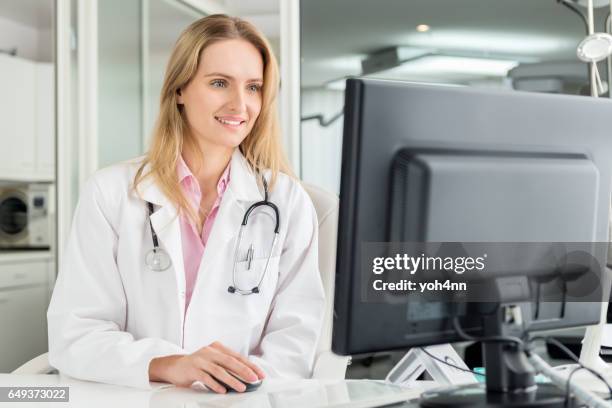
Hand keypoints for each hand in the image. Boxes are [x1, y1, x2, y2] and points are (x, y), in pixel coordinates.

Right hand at [148, 341, 264, 392]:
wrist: (174, 366)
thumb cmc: (197, 365)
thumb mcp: (213, 360)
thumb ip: (226, 364)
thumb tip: (246, 374)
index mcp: (217, 348)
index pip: (237, 356)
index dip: (250, 365)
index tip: (260, 373)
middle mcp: (210, 351)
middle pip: (230, 361)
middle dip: (245, 371)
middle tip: (254, 379)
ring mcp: (200, 359)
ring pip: (220, 370)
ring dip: (232, 380)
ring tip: (241, 388)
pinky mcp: (192, 369)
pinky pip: (206, 378)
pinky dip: (216, 385)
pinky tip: (223, 391)